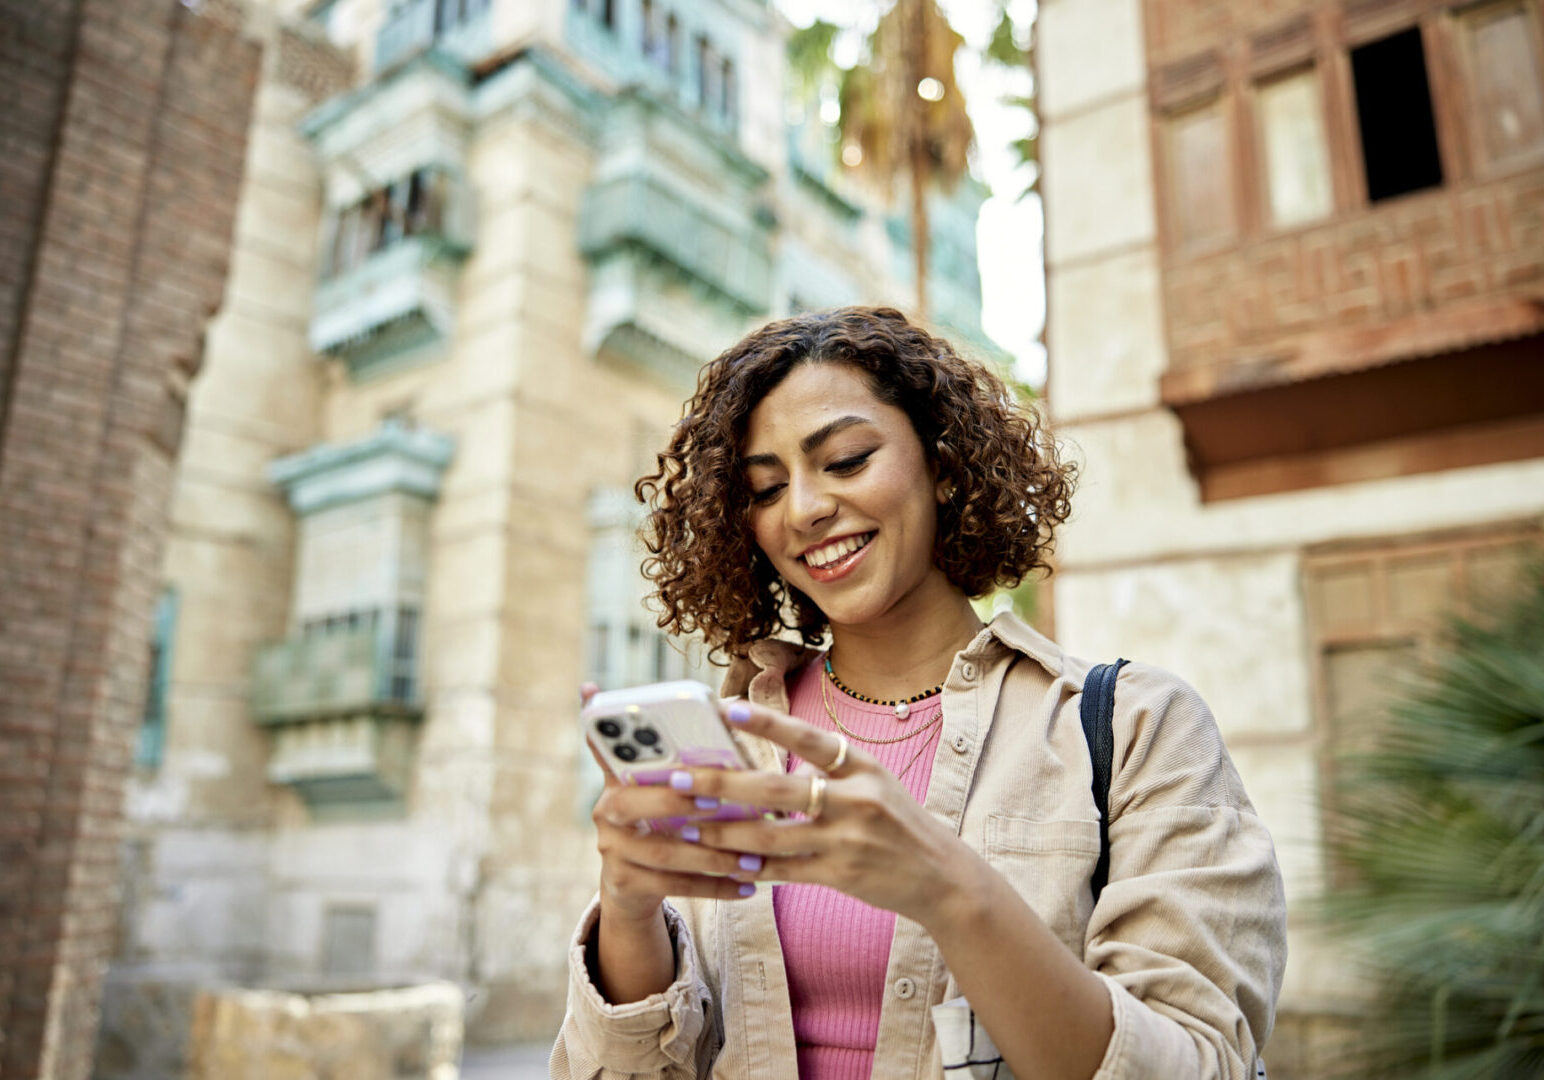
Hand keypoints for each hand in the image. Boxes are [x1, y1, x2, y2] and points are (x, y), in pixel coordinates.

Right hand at [583, 685, 762, 924]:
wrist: (632, 884)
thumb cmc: (661, 819)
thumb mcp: (661, 786)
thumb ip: (681, 756)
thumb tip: (724, 710)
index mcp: (616, 777)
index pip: (606, 748)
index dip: (624, 742)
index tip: (660, 741)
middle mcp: (605, 810)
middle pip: (630, 804)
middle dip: (676, 802)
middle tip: (718, 802)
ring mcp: (611, 849)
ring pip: (661, 851)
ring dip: (711, 855)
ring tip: (752, 857)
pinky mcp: (623, 883)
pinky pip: (671, 885)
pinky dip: (713, 886)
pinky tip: (747, 887)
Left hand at [673, 700, 977, 926]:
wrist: (943, 877)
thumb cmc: (897, 822)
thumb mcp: (874, 782)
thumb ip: (827, 770)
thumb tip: (766, 763)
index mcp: (863, 767)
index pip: (811, 738)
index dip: (770, 724)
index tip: (729, 710)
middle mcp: (857, 799)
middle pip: (778, 789)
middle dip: (723, 784)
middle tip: (677, 779)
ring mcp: (848, 839)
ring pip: (772, 836)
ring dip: (724, 831)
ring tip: (686, 825)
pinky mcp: (841, 875)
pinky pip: (784, 871)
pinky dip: (751, 867)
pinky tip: (722, 862)